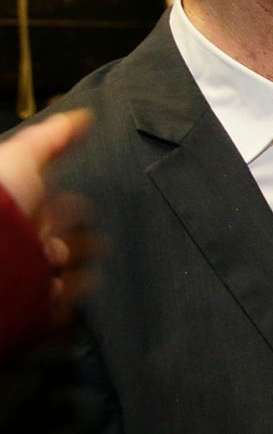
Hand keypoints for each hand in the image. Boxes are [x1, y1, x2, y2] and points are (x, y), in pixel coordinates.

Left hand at [0, 110, 96, 328]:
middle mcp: (26, 249)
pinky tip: (71, 309)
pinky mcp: (34, 315)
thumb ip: (51, 139)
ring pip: (68, 283)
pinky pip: (59, 319)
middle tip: (90, 245)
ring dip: (77, 281)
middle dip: (82, 246)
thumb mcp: (21, 160)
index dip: (75, 210)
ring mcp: (30, 284)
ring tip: (79, 276)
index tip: (86, 211)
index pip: (60, 211)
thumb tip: (83, 115)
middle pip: (68, 247)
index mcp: (23, 215)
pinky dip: (66, 316)